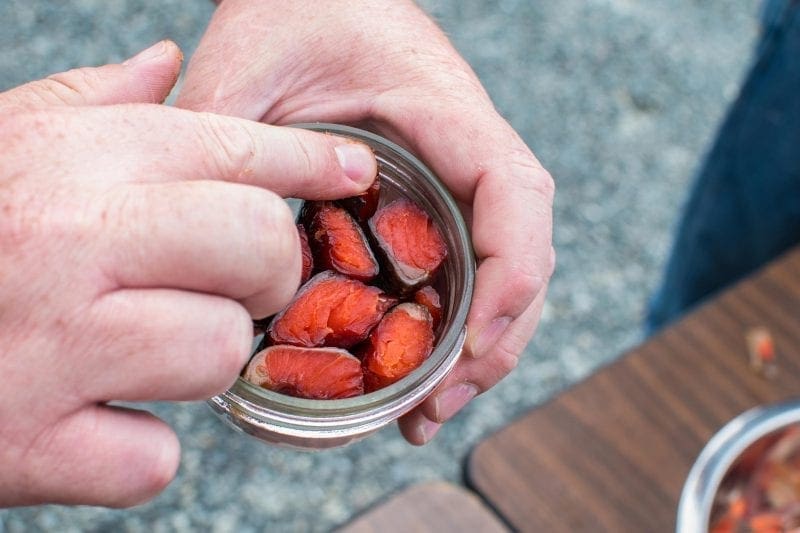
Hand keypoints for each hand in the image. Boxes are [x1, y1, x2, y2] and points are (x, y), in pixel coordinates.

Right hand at [0, 40, 375, 506]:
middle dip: (266, 275)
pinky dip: (133, 452)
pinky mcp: (29, 444)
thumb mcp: (6, 148)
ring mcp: (49, 343)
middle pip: (256, 243)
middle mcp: (65, 240)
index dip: (311, 159)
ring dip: (198, 364)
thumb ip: (92, 104)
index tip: (351, 171)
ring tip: (136, 356)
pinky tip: (87, 423)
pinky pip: (152, 458)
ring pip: (221, 350)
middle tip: (232, 287)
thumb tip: (167, 63)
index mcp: (67, 161)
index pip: (233, 145)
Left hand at [178, 0, 554, 443]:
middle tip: (433, 411)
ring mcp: (452, 181)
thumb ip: (225, 136)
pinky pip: (458, 269)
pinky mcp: (429, 202)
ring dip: (474, 349)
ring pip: (496, 274)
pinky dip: (444, 326)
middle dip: (492, 339)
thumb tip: (204, 238)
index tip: (470, 341)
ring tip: (424, 416)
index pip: (515, 194)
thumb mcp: (248, 65)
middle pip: (522, 254)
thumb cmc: (295, 13)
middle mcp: (465, 153)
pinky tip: (408, 373)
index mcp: (446, 112)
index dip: (512, 274)